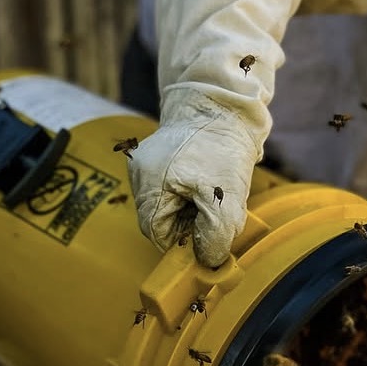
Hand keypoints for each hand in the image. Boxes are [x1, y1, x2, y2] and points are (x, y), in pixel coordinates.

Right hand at [129, 98, 258, 267]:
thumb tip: (207, 261)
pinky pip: (176, 188)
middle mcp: (141, 173)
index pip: (157, 233)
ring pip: (171, 205)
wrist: (225, 104)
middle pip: (163, 220)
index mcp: (148, 183)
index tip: (208, 239)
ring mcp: (149, 164)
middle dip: (191, 222)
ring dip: (195, 207)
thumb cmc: (222, 147)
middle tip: (217, 211)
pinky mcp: (162, 158)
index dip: (183, 242)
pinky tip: (210, 180)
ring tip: (216, 190)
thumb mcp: (224, 198)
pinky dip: (195, 192)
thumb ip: (214, 235)